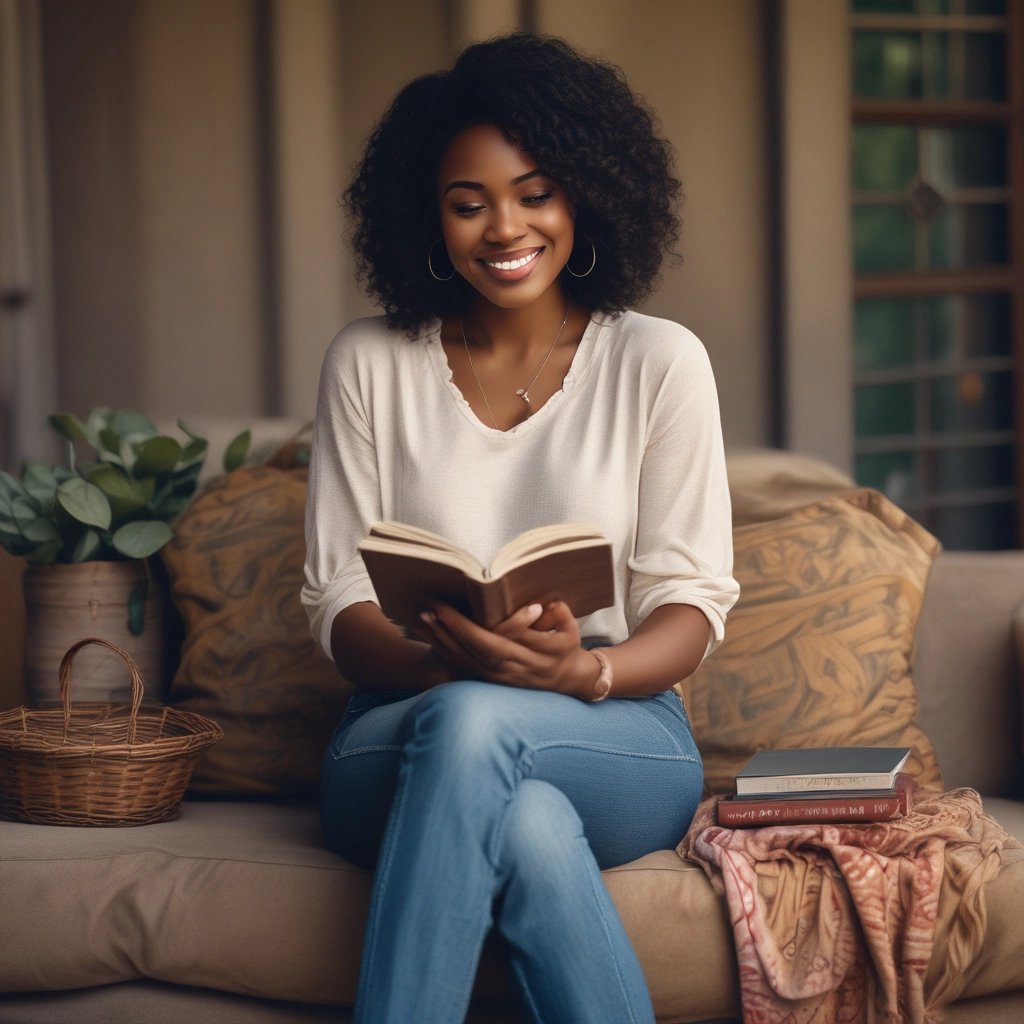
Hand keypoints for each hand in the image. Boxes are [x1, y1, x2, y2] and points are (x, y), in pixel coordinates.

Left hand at [420, 600, 598, 696]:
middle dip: (453, 629)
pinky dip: (443, 652)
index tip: (459, 603)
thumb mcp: (571, 630)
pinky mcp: (490, 681)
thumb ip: (560, 614)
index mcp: (535, 655)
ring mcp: (500, 678)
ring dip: (442, 639)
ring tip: (424, 617)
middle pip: (477, 650)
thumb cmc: (566, 647)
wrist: (566, 680)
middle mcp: (514, 669)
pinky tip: (429, 635)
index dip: (473, 626)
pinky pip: (462, 668)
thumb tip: (545, 604)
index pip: (501, 640)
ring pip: (466, 661)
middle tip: (432, 608)